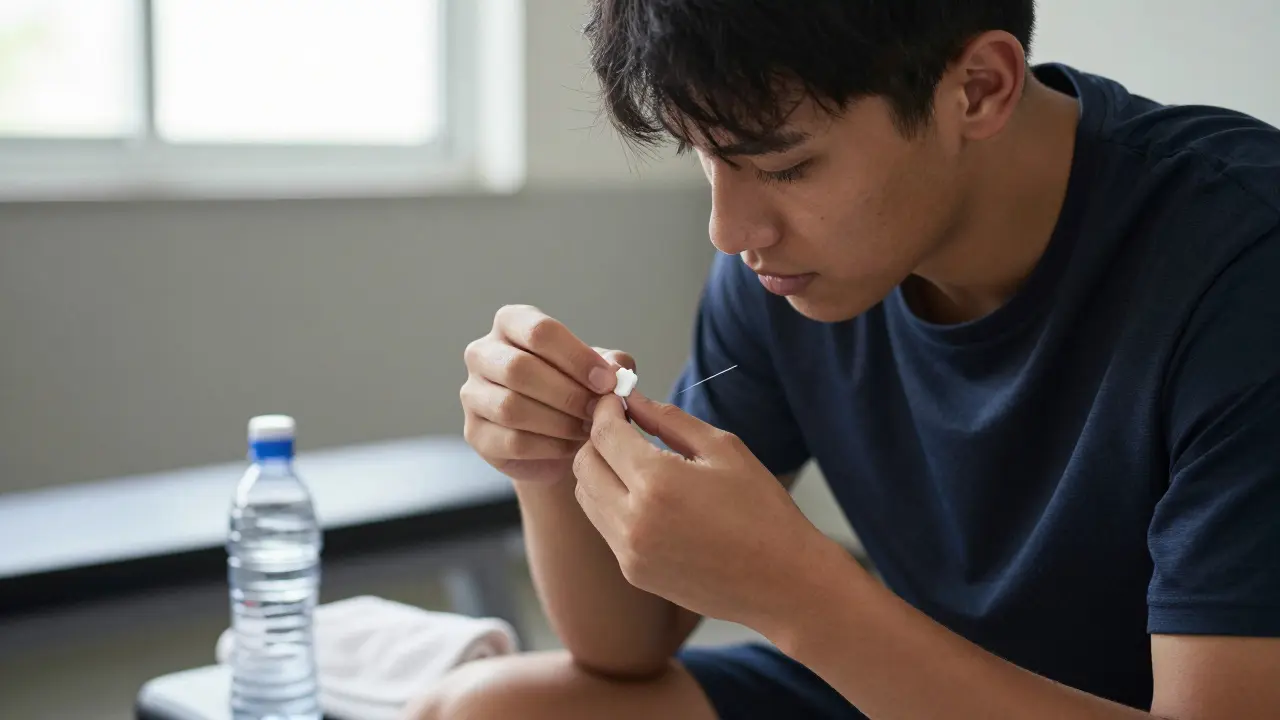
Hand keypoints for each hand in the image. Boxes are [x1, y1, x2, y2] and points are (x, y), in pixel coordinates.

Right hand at [461, 304, 634, 483]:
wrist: (557, 438)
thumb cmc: (577, 390)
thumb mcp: (600, 370)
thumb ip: (611, 363)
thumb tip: (615, 369)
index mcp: (512, 323)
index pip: (539, 331)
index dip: (577, 357)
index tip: (607, 382)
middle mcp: (483, 353)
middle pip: (519, 369)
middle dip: (567, 394)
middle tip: (599, 411)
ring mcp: (472, 393)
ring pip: (510, 407)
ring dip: (558, 422)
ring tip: (587, 429)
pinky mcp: (475, 432)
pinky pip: (511, 441)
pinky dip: (548, 446)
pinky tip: (571, 447)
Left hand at [572, 391, 842, 628]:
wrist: (783, 582)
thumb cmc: (763, 511)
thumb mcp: (723, 449)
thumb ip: (669, 420)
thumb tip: (632, 400)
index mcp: (658, 482)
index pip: (604, 434)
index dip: (604, 410)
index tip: (614, 399)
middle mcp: (634, 520)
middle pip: (584, 464)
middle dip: (597, 439)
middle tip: (623, 428)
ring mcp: (629, 552)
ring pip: (587, 497)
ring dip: (600, 472)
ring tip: (633, 461)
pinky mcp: (633, 572)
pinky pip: (604, 526)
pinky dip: (612, 503)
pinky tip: (645, 496)